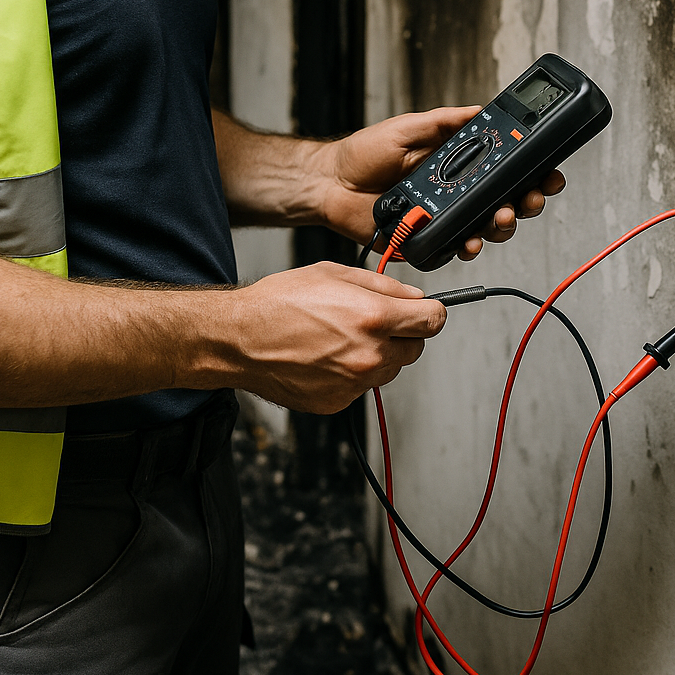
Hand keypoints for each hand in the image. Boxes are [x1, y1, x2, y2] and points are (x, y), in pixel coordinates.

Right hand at [226, 262, 445, 413]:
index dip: (432, 312)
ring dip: (379, 354)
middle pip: (416, 348)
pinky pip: (363, 387)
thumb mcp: (334, 273)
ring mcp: (354, 382)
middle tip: (374, 321)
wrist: (240, 339)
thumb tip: (415, 296)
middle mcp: (369, 354)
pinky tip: (327, 356)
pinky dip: (354, 373)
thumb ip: (383, 285)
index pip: (433, 321)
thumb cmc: (279, 302)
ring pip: (390, 369)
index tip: (425, 311)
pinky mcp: (339, 401)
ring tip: (342, 337)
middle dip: (404, 333)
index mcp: (372, 317)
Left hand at [314, 107, 566, 260]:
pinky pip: (458, 247)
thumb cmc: (364, 154)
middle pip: (507, 201)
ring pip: (489, 228)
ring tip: (503, 217)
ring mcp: (445, 218)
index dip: (531, 171)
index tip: (549, 171)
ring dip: (504, 225)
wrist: (331, 183)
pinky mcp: (429, 240)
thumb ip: (445, 121)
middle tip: (531, 197)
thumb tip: (480, 109)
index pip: (505, 168)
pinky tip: (471, 241)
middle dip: (527, 201)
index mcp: (458, 163)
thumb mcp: (408, 127)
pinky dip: (470, 246)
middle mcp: (457, 192)